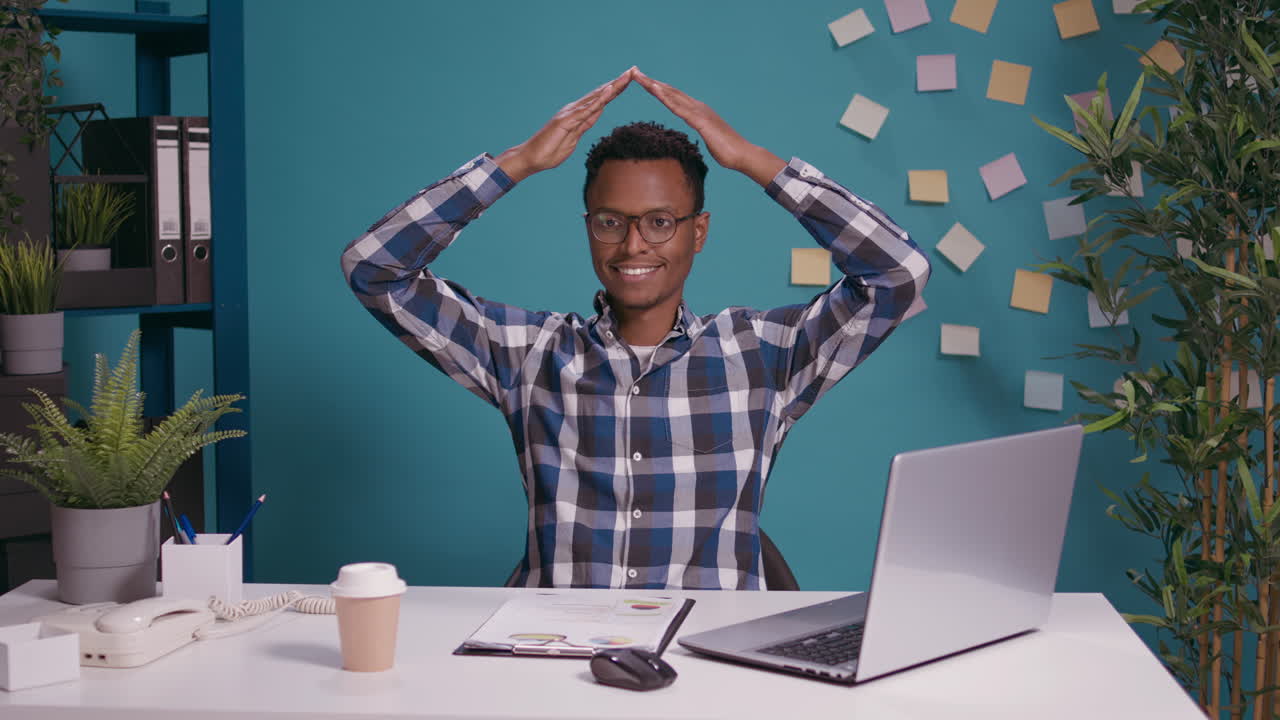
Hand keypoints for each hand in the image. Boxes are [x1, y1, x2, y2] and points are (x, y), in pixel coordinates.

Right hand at [496, 68, 634, 182]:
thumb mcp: (573, 139)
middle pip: (601, 94)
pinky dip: (599, 100)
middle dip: (618, 83)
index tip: (630, 81)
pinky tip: (610, 92)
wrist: (532, 158)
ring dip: (612, 87)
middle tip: (634, 70)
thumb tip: (592, 118)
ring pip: (596, 98)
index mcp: (578, 115)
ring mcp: (570, 114)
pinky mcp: (566, 121)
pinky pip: (586, 110)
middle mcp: (574, 109)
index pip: (601, 101)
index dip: (615, 90)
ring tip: (627, 76)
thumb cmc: (550, 151)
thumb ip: (583, 126)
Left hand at [631, 69, 783, 186]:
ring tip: (638, 76)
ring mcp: (699, 112)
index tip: (643, 81)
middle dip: (651, 81)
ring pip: (672, 95)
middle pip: (670, 91)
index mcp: (698, 111)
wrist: (742, 155)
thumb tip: (695, 137)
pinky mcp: (700, 121)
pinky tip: (654, 90)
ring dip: (654, 85)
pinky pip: (679, 108)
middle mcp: (698, 106)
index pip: (673, 97)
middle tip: (634, 71)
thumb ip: (701, 133)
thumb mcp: (708, 139)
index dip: (658, 88)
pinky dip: (665, 97)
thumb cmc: (727, 151)